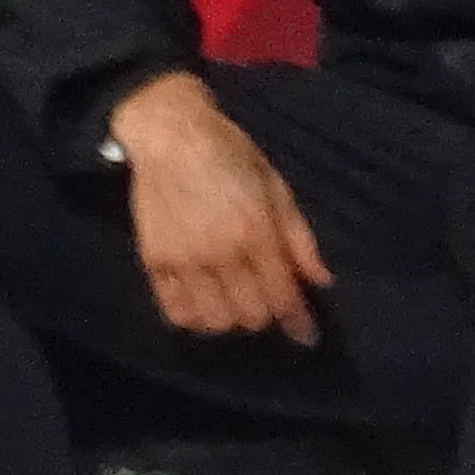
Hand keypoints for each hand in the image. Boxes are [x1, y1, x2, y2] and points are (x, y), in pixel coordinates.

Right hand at [111, 70, 330, 343]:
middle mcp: (220, 254)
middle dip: (266, 315)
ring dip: (230, 319)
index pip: (282, 297)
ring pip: (214, 322)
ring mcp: (183, 261)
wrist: (171, 136)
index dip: (298, 323)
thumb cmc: (232, 156)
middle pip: (250, 317)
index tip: (307, 338)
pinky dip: (195, 318)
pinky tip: (205, 304)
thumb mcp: (277, 188)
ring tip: (236, 301)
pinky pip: (175, 313)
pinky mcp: (153, 263)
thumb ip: (299, 239)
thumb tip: (321, 281)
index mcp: (256, 233)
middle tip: (268, 299)